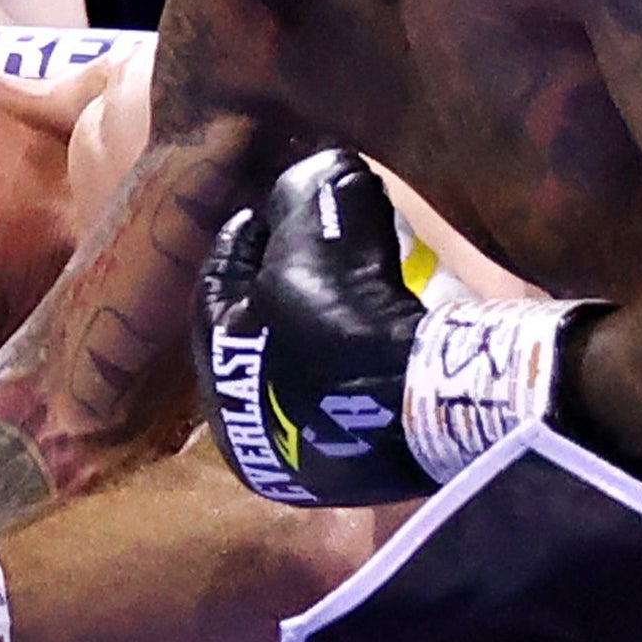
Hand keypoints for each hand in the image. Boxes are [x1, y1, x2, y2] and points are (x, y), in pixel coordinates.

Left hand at [199, 151, 631, 499]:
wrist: (423, 403)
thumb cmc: (346, 314)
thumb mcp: (321, 228)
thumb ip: (312, 191)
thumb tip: (326, 173)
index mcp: (219, 367)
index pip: (217, 288)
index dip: (242, 241)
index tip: (264, 211)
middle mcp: (249, 425)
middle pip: (262, 332)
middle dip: (284, 282)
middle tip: (313, 243)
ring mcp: (305, 455)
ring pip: (306, 371)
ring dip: (328, 321)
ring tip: (359, 279)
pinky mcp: (363, 468)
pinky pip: (354, 396)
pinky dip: (363, 359)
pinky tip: (390, 329)